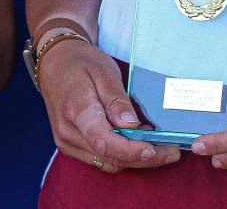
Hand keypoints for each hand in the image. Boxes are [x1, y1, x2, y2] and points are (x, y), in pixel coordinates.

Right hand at [38, 40, 179, 172]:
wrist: (54, 63)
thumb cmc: (81, 62)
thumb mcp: (104, 71)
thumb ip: (117, 100)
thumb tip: (133, 126)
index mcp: (76, 109)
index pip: (104, 141)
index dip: (131, 150)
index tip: (154, 149)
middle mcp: (68, 132)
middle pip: (109, 157)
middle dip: (143, 159)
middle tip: (171, 152)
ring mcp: (66, 142)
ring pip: (106, 163)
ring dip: (134, 160)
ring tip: (160, 148)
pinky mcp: (69, 146)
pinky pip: (99, 159)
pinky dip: (121, 156)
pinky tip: (138, 145)